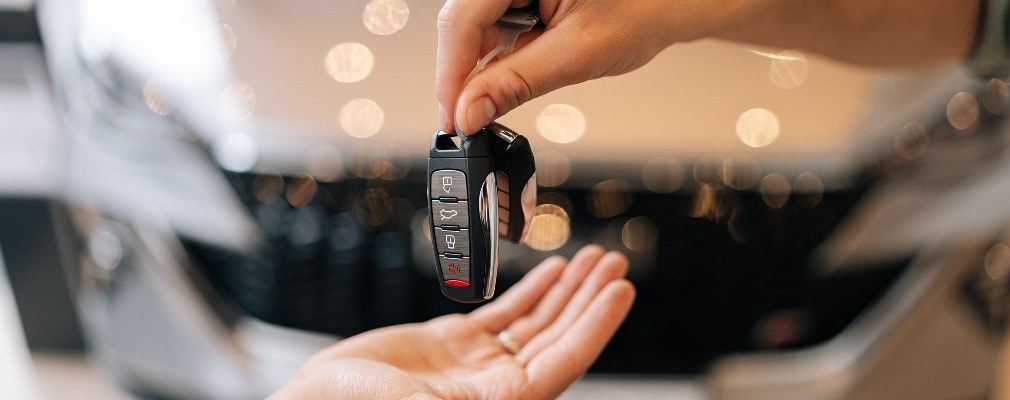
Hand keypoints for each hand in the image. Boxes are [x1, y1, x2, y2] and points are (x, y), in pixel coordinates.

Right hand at [269, 245, 634, 399]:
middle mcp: (497, 386)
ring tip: (596, 260)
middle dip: (590, 300)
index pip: (562, 362)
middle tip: (617, 264)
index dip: (595, 326)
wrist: (318, 396)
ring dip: (569, 292)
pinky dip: (533, 291)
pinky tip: (554, 271)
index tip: (621, 292)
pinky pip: (507, 313)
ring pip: (539, 323)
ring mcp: (480, 363)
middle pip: (559, 337)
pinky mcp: (459, 344)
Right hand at [435, 0, 981, 135]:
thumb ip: (517, 83)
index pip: (463, 20)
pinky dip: (507, 55)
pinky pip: (500, 24)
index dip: (451, 75)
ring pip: (479, 26)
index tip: (451, 119)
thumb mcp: (579, 53)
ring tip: (506, 99)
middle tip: (467, 124)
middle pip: (466, 23)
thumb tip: (469, 112)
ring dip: (487, 66)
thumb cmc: (649, 7)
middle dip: (466, 75)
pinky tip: (519, 75)